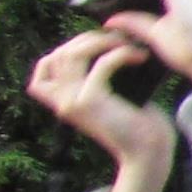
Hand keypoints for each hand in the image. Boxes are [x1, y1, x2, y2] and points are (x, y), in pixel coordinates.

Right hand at [27, 29, 176, 191]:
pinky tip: (139, 56)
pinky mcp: (91, 102)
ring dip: (102, 42)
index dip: (66, 48)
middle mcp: (62, 102)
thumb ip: (96, 79)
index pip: (44, 67)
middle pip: (58, 55)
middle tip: (118, 39)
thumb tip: (106, 45)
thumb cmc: (136, 124)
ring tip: (127, 44)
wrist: (147, 152)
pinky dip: (122, 54)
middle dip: (87, 39)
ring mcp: (72, 102)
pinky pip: (102, 65)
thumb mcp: (109, 98)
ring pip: (72, 56)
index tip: (94, 44)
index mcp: (63, 101)